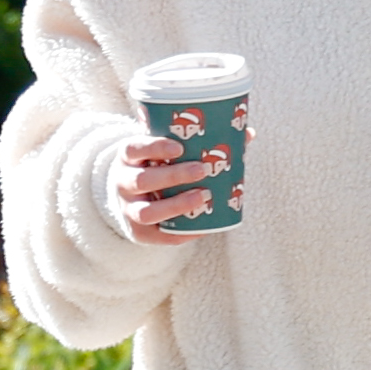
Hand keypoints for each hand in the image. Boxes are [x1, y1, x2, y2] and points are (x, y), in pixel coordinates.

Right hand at [108, 133, 224, 245]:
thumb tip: (247, 134)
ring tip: (203, 197)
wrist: (133, 197)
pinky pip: (159, 235)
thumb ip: (198, 141)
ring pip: (146, 212)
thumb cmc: (158, 167)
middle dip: (172, 176)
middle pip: (142, 180)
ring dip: (176, 205)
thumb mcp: (165, 151)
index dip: (154, 147)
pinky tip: (204, 226)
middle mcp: (123, 183)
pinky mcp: (139, 232)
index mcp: (128, 158)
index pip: (133, 148)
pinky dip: (182, 232)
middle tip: (202, 170)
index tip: (179, 146)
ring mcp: (128, 209)